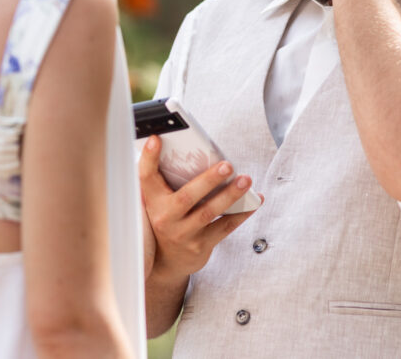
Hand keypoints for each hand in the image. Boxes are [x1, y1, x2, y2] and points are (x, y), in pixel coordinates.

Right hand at [138, 135, 259, 281]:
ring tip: (245, 180)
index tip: (155, 139)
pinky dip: (241, 213)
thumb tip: (177, 147)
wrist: (166, 261)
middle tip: (228, 165)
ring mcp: (183, 234)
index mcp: (152, 201)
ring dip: (230, 195)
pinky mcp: (201, 246)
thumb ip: (162, 178)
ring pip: (208, 212)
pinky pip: (224, 227)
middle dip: (208, 180)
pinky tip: (254, 200)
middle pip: (187, 197)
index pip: (146, 177)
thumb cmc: (165, 219)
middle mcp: (165, 218)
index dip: (148, 158)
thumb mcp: (156, 200)